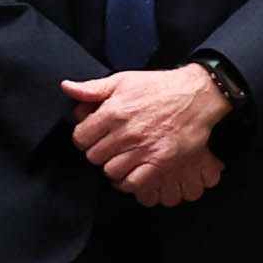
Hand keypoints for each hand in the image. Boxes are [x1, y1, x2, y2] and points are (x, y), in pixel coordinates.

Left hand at [63, 62, 228, 205]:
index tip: (92, 137)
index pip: (80, 137)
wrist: (196, 96)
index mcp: (113, 111)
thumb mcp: (122, 80)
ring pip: (111, 171)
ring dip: (112, 167)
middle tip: (107, 148)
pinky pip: (133, 183)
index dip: (83, 138)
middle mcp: (126, 132)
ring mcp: (143, 149)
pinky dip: (128, 182)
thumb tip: (66, 87)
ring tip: (119, 159)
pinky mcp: (160, 162)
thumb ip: (92, 88)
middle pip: (94, 156)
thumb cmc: (159, 87)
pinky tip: (130, 173)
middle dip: (97, 153)